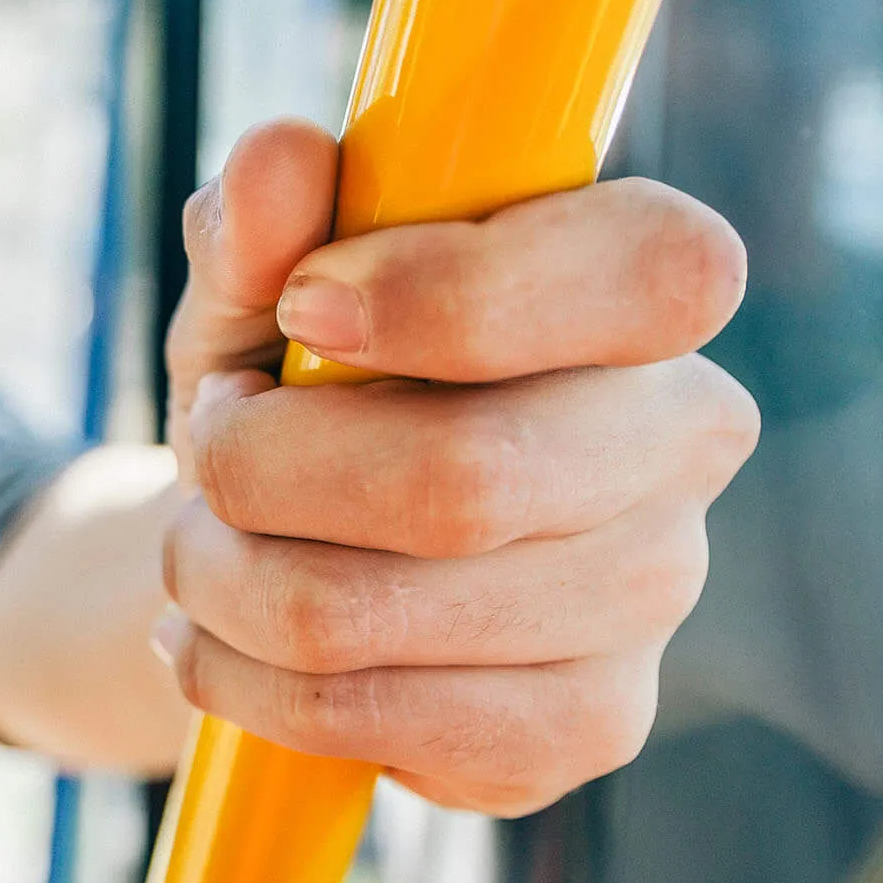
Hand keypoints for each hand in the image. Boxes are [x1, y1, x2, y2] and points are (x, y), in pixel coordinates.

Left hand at [158, 119, 758, 815]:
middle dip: (263, 469)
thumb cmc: (294, 376)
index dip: (456, 293)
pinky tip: (229, 643)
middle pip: (465, 477)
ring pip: (376, 612)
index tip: (304, 304)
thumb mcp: (254, 283)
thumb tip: (275, 160)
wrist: (283, 551)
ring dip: (224, 580)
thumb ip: (257, 220)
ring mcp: (654, 596)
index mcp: (643, 288)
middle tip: (208, 447)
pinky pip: (374, 722)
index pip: (651, 271)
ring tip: (199, 549)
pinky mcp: (591, 722)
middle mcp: (684, 438)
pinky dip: (245, 680)